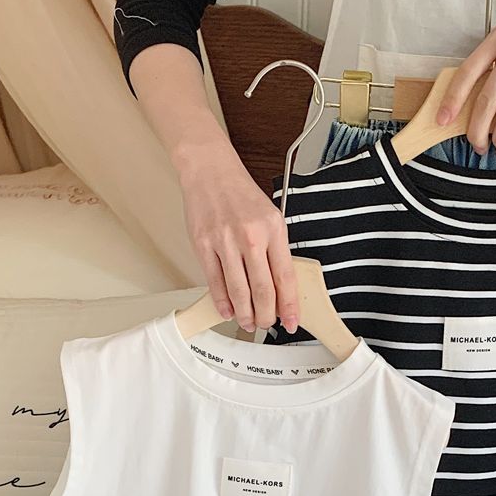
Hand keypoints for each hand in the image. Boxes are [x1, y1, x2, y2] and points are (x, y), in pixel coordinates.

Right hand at [177, 140, 298, 334]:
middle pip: (262, 289)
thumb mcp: (271, 218)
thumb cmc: (241, 195)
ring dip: (244, 313)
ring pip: (238, 290)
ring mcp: (225, 242)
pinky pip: (215, 282)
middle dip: (265, 315)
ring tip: (248, 322)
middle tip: (266, 324)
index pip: (285, 276)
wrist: (210, 171)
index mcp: (273, 229)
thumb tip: (280, 287)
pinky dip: (222, 301)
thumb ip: (276, 251)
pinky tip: (228, 310)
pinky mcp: (204, 245)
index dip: (289, 305)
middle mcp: (251, 236)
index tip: (291, 321)